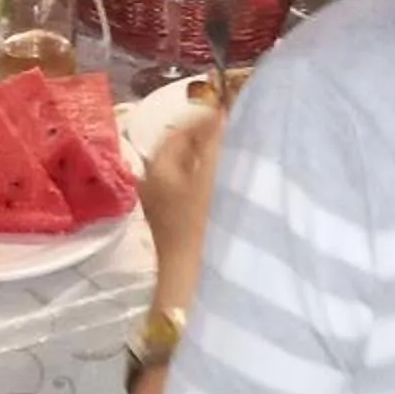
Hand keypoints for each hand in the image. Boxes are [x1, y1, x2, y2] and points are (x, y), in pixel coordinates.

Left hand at [138, 102, 225, 307]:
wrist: (195, 281)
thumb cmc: (202, 225)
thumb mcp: (210, 174)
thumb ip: (217, 140)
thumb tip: (223, 112)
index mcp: (156, 169)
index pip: (178, 131)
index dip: (204, 118)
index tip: (232, 113)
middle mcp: (153, 185)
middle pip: (182, 150)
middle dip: (209, 138)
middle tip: (240, 132)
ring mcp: (164, 207)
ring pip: (189, 170)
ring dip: (212, 160)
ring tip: (241, 154)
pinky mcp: (177, 225)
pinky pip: (194, 190)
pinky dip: (212, 180)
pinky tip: (234, 184)